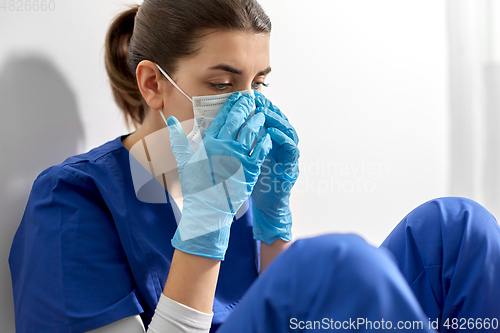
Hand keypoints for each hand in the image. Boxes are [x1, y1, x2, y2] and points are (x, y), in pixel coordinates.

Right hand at [167, 92, 271, 259]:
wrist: (208, 210)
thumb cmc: (195, 186)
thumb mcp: (184, 161)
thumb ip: (178, 139)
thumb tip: (171, 119)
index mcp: (208, 143)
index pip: (222, 117)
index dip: (231, 104)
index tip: (237, 97)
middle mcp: (223, 147)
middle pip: (238, 119)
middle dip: (246, 106)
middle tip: (252, 98)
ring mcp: (238, 157)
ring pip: (251, 131)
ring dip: (257, 120)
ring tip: (262, 113)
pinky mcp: (250, 169)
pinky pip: (261, 149)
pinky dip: (265, 139)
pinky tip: (268, 133)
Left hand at [251, 91, 299, 244]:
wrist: (266, 206)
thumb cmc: (254, 183)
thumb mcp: (243, 159)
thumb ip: (237, 143)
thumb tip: (218, 130)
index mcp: (268, 142)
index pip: (264, 117)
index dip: (256, 106)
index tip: (244, 96)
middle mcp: (280, 145)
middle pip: (277, 119)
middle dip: (267, 107)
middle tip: (257, 98)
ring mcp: (287, 155)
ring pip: (287, 129)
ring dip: (276, 119)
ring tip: (265, 112)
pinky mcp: (291, 166)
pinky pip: (291, 149)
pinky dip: (283, 139)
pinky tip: (272, 133)